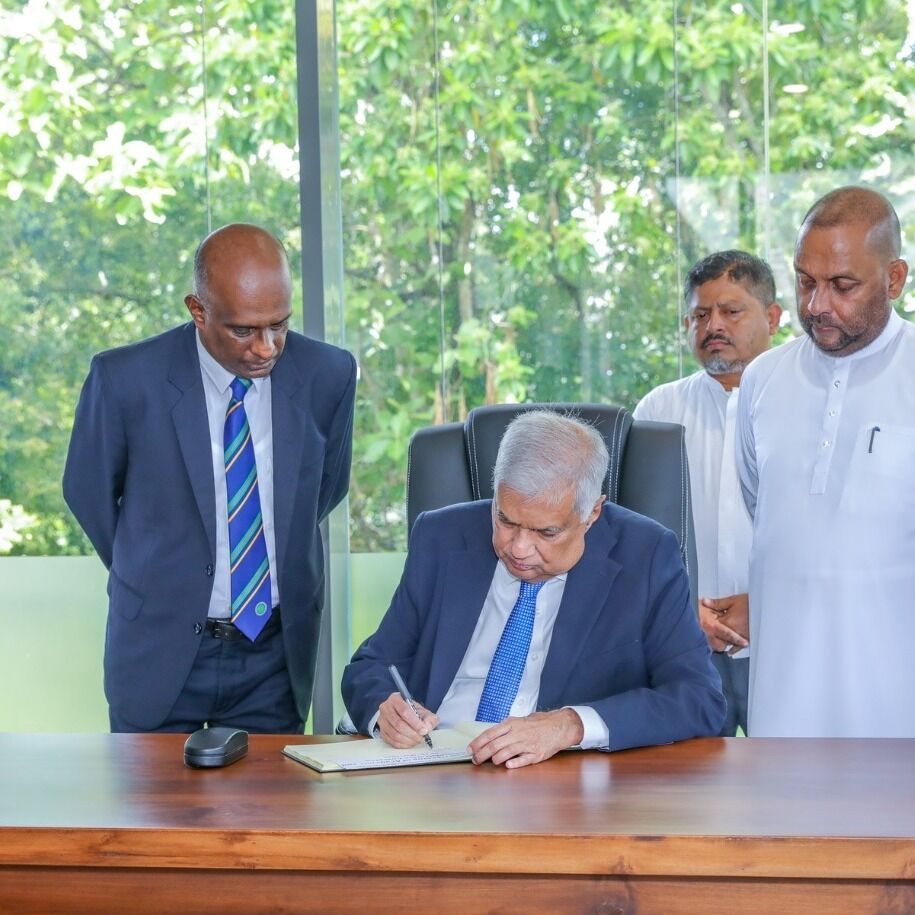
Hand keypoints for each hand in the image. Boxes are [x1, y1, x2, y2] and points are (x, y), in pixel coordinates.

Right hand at [377, 692, 438, 747]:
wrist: (404, 715)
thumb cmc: (413, 713)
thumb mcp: (423, 711)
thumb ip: (429, 718)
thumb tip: (427, 728)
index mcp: (395, 698)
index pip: (404, 711)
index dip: (415, 722)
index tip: (424, 730)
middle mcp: (386, 708)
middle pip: (398, 723)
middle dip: (412, 733)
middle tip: (421, 737)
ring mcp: (382, 720)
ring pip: (394, 734)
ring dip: (408, 740)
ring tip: (417, 740)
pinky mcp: (381, 731)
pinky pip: (391, 741)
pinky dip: (402, 744)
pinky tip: (410, 743)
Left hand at [468, 709, 583, 768]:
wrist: (558, 726)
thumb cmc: (537, 724)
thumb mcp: (519, 721)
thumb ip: (505, 729)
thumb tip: (488, 737)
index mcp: (512, 724)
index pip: (490, 734)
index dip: (478, 743)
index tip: (469, 749)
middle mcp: (518, 733)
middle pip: (494, 745)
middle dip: (482, 754)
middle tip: (475, 760)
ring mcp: (527, 744)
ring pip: (506, 752)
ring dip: (495, 759)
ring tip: (490, 762)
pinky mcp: (536, 754)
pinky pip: (523, 760)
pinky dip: (514, 763)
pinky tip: (507, 766)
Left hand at [699, 593, 749, 654]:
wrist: (767, 607)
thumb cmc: (751, 603)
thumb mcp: (733, 600)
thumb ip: (717, 603)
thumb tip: (704, 602)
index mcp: (727, 621)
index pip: (712, 626)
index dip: (707, 625)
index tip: (702, 625)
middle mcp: (733, 632)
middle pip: (718, 637)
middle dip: (713, 636)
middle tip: (706, 636)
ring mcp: (741, 637)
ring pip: (727, 643)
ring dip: (722, 642)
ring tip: (715, 643)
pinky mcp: (749, 639)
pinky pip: (739, 647)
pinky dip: (734, 649)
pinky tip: (730, 652)